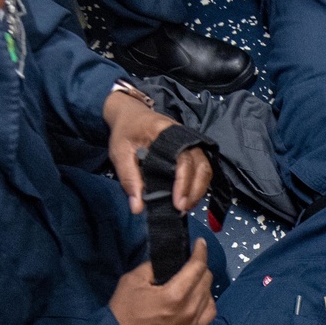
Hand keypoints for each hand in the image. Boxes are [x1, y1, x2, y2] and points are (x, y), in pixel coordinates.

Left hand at [103, 91, 211, 214]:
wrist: (131, 115)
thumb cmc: (125, 132)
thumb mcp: (120, 153)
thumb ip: (129, 180)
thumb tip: (137, 209)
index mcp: (166, 132)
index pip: (183, 158)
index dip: (184, 182)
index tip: (178, 204)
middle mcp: (184, 136)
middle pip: (201, 164)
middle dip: (195, 191)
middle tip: (182, 210)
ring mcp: (190, 142)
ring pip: (205, 168)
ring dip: (199, 190)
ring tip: (186, 207)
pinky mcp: (191, 150)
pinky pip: (202, 168)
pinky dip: (198, 185)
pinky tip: (188, 198)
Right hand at [108, 244, 215, 324]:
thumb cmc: (124, 311)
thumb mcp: (133, 280)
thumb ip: (154, 266)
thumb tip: (168, 261)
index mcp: (175, 295)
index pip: (197, 267)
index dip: (201, 251)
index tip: (200, 243)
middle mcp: (189, 310)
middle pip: (206, 280)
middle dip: (201, 267)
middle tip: (192, 262)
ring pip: (210, 297)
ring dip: (204, 285)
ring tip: (194, 281)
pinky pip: (209, 314)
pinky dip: (206, 303)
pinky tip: (197, 299)